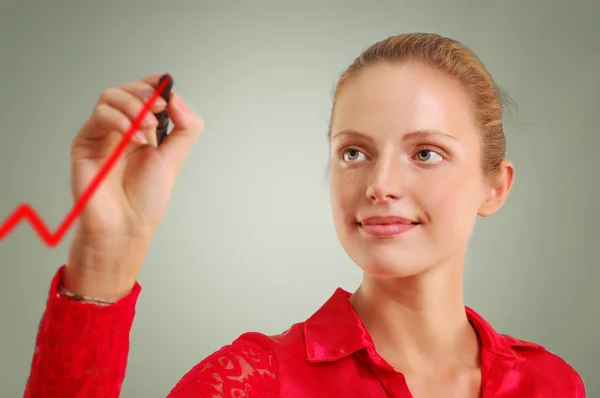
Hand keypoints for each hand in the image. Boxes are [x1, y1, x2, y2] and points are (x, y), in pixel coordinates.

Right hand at [63, 74, 203, 299]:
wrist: (125, 228)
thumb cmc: (145, 201)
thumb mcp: (174, 159)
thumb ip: (184, 128)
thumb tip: (178, 98)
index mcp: (143, 131)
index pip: (144, 94)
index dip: (154, 85)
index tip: (166, 87)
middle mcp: (122, 130)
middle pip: (127, 90)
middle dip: (145, 95)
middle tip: (159, 110)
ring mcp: (102, 134)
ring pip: (110, 97)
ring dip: (134, 107)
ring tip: (147, 132)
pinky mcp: (86, 142)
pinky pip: (99, 116)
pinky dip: (119, 120)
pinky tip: (134, 139)